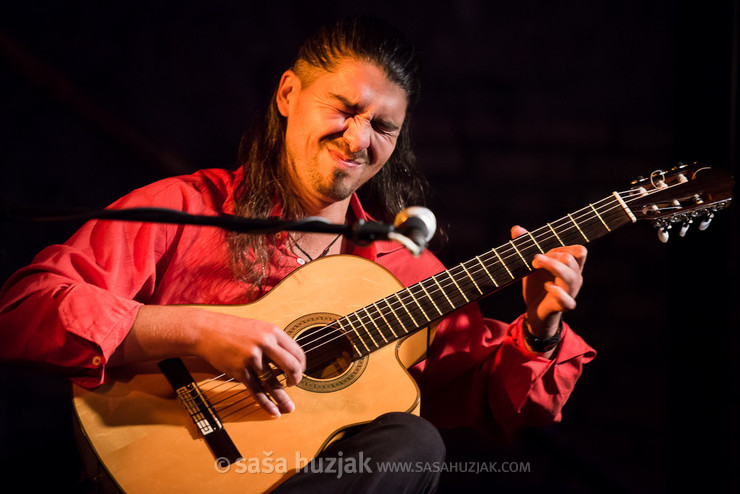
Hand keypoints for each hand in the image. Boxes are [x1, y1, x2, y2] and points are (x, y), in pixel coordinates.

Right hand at [112, 305, 305, 417]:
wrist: (205, 330)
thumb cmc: (231, 329)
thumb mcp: (258, 328)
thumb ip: (273, 341)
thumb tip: (290, 358)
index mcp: (272, 331)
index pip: (297, 352)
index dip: (301, 366)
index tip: (299, 372)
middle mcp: (265, 343)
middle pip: (290, 366)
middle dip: (296, 380)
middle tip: (293, 385)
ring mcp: (252, 357)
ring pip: (273, 382)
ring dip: (282, 397)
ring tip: (289, 408)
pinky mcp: (239, 370)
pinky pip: (256, 390)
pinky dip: (266, 403)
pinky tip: (273, 411)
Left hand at [511, 225, 586, 337]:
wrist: (535, 311)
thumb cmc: (538, 284)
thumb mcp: (531, 264)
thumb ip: (525, 245)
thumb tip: (516, 228)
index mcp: (570, 266)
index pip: (579, 251)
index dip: (563, 247)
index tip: (543, 250)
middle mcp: (575, 277)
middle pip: (572, 259)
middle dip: (552, 256)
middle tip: (534, 259)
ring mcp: (571, 292)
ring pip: (571, 276)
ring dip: (552, 266)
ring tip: (535, 263)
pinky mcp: (564, 306)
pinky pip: (568, 301)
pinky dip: (557, 292)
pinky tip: (548, 286)